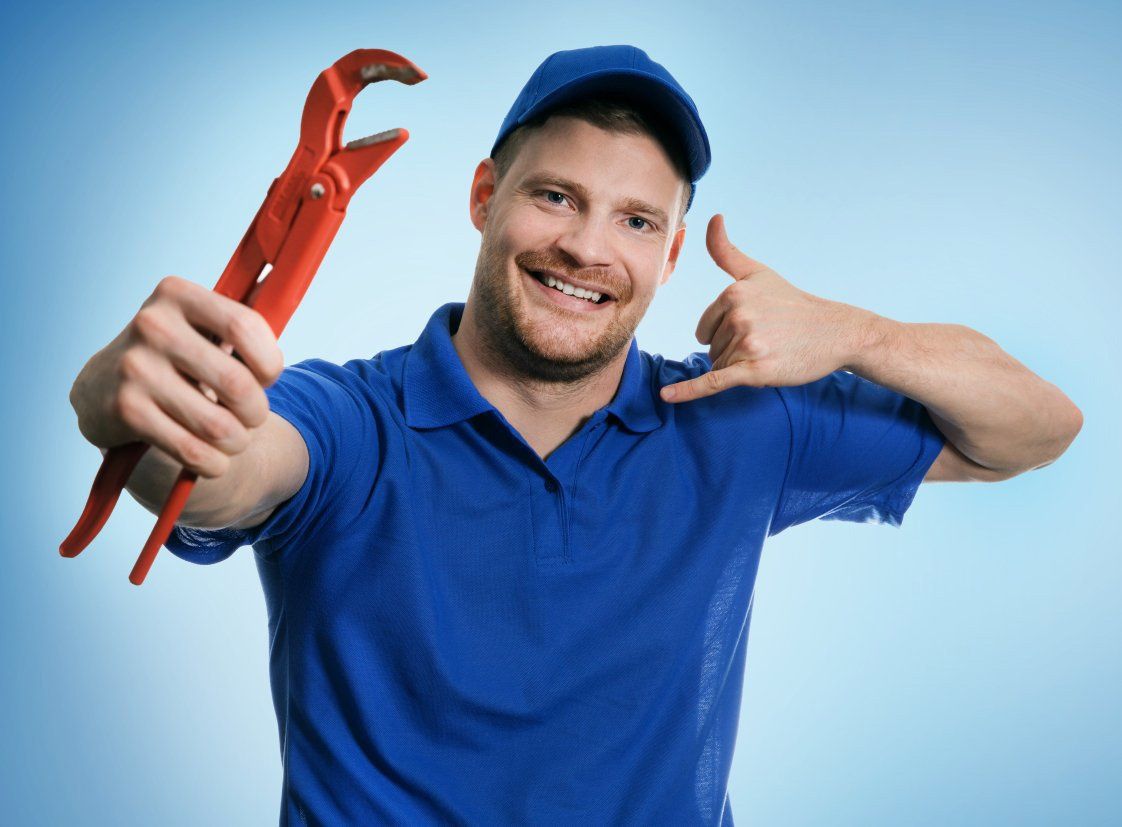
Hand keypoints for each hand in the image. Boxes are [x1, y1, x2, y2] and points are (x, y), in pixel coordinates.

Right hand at [69, 276, 284, 476]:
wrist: (102, 389)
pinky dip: (213, 463)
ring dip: (237, 442)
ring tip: (233, 439)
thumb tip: (281, 304)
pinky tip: (213, 459)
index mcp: (177, 294)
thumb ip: (240, 325)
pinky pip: (191, 449)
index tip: (267, 377)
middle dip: (256, 412)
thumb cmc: (174, 357)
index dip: (270, 362)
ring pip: (218, 425)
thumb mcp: (200, 327)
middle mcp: (152, 325)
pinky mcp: (125, 410)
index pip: (245, 327)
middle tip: (252, 417)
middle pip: (237, 383)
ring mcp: (135, 368)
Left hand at [660, 214, 875, 402]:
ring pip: (719, 366)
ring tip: (771, 352)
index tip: (755, 326)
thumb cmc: (792, 303)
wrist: (834, 332)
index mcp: (732, 294)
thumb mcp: (758, 273)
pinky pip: (713, 382)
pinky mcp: (755, 371)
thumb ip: (727, 251)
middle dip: (734, 351)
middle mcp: (738, 317)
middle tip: (767, 341)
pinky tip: (667, 396)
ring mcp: (747, 345)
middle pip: (712, 349)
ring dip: (740, 366)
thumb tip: (712, 217)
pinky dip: (688, 392)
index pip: (705, 328)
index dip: (726, 333)